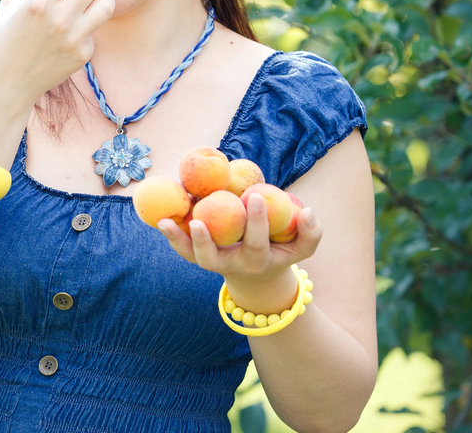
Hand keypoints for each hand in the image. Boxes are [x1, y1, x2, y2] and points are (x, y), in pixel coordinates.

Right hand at [0, 0, 114, 103]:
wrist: (8, 84)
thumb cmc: (5, 39)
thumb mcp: (11, 5)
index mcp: (38, 3)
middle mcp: (60, 19)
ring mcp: (75, 38)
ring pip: (106, 4)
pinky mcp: (83, 54)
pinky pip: (93, 28)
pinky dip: (86, 22)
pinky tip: (71, 28)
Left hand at [158, 193, 321, 312]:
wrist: (257, 276)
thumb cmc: (280, 252)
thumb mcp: (301, 248)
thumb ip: (310, 232)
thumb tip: (308, 212)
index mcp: (257, 260)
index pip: (256, 243)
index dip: (257, 222)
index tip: (255, 195)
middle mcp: (231, 264)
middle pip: (216, 257)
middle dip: (207, 240)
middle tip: (200, 218)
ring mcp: (212, 263)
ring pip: (193, 257)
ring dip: (179, 241)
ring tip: (166, 222)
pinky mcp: (198, 257)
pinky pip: (183, 249)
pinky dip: (172, 236)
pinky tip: (161, 219)